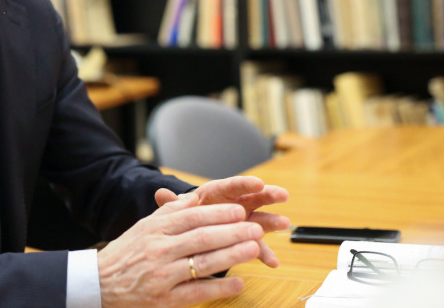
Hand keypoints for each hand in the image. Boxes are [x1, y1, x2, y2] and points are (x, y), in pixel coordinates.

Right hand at [97, 192, 263, 307]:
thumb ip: (170, 212)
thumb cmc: (126, 252)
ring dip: (232, 255)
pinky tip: (239, 282)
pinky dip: (220, 288)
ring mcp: (162, 276)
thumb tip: (197, 197)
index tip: (239, 210)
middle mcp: (159, 250)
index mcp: (155, 229)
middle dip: (232, 232)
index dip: (218, 213)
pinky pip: (197, 292)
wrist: (99, 282)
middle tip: (255, 227)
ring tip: (253, 248)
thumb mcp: (144, 226)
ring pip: (203, 263)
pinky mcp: (164, 299)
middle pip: (202, 238)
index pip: (191, 217)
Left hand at [155, 176, 289, 267]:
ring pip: (259, 219)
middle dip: (266, 196)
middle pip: (251, 197)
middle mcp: (232, 204)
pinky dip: (264, 253)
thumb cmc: (186, 217)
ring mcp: (242, 221)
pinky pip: (256, 246)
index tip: (258, 182)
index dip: (243, 184)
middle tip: (282, 195)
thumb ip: (173, 205)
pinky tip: (272, 262)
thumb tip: (159, 192)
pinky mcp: (244, 238)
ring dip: (271, 222)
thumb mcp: (178, 212)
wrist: (189, 232)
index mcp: (215, 195)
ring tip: (284, 224)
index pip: (229, 185)